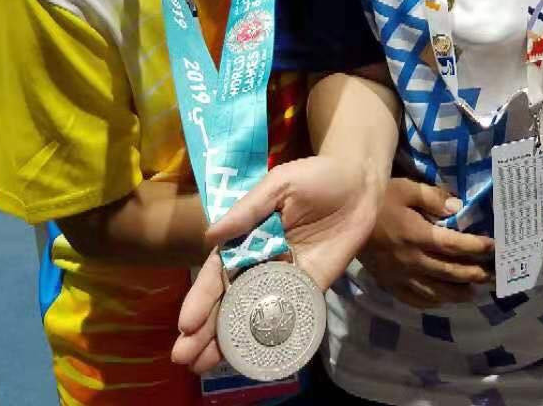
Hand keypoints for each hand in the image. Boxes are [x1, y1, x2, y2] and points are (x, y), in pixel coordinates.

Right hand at [171, 155, 385, 373]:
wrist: (360, 184)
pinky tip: (251, 356)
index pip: (218, 274)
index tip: (185, 323)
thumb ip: (248, 209)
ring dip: (228, 339)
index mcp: (246, 239)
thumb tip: (211, 236)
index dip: (201, 299)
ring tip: (201, 365)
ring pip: (252, 313)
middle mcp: (260, 263)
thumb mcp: (279, 184)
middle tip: (183, 358)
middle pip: (228, 300)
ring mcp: (285, 278)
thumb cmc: (316, 177)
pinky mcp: (311, 287)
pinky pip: (288, 314)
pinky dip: (270, 335)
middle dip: (204, 329)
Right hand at [357, 179, 495, 307]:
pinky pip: (412, 298)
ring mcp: (398, 275)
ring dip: (456, 293)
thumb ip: (433, 198)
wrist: (343, 216)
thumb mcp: (406, 189)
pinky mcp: (388, 282)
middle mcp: (410, 259)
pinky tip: (441, 301)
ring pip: (433, 290)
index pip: (453, 245)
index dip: (475, 247)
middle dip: (472, 273)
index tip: (493, 247)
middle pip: (448, 271)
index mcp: (416, 235)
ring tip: (473, 293)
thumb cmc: (379, 199)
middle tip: (491, 275)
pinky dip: (430, 302)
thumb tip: (458, 208)